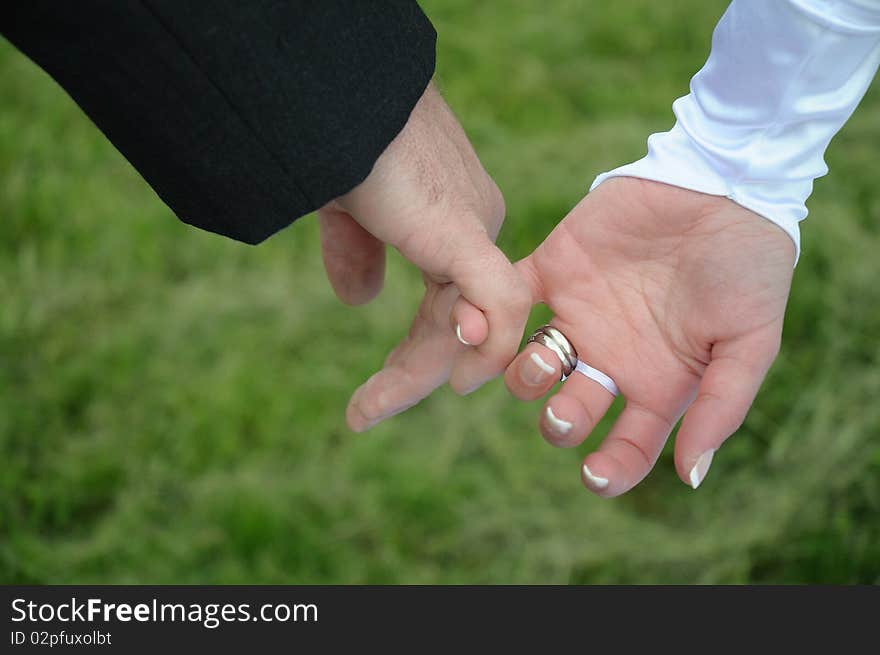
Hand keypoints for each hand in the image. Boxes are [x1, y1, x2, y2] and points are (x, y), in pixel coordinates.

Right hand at [318, 82, 529, 430]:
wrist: (338, 99)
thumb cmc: (339, 140)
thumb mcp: (347, 210)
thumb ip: (358, 253)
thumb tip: (358, 301)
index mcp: (452, 222)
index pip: (447, 305)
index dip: (414, 350)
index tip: (374, 391)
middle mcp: (477, 229)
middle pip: (461, 324)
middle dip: (413, 371)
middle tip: (364, 413)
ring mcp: (477, 231)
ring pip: (476, 326)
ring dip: (420, 374)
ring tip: (367, 409)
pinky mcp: (466, 235)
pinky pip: (499, 306)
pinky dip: (480, 348)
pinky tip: (444, 382)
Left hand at [455, 177, 795, 494]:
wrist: (723, 186)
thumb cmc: (749, 268)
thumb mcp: (750, 342)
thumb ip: (721, 406)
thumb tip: (691, 477)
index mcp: (659, 383)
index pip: (627, 445)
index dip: (610, 471)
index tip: (593, 476)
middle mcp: (612, 357)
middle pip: (568, 411)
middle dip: (558, 423)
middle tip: (564, 410)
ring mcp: (579, 315)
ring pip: (529, 366)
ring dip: (524, 378)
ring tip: (538, 363)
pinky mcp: (552, 270)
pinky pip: (507, 300)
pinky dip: (486, 315)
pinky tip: (485, 326)